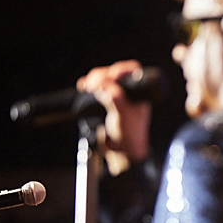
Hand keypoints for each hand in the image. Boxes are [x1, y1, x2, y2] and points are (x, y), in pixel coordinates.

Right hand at [77, 60, 152, 174]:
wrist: (121, 151)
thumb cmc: (130, 135)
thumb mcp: (124, 116)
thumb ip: (116, 100)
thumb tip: (105, 85)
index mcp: (139, 92)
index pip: (132, 70)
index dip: (119, 70)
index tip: (110, 77)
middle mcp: (128, 91)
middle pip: (113, 72)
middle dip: (102, 75)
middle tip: (93, 85)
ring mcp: (115, 95)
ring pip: (102, 78)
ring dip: (93, 80)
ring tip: (87, 88)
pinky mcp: (103, 101)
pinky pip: (94, 88)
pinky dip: (87, 86)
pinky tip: (83, 88)